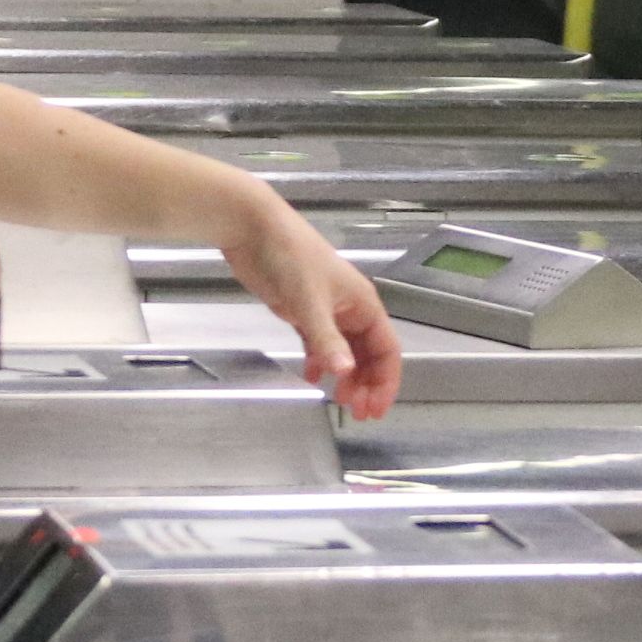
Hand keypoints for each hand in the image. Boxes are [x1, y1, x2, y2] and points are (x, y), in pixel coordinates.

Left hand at [222, 199, 402, 420]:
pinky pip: (319, 342)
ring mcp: (326, 309)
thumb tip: (345, 372)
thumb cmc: (290, 257)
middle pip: (368, 354)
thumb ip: (327, 340)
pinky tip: (312, 377)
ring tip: (338, 399)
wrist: (254, 229)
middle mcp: (350, 308)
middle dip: (367, 383)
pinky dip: (319, 361)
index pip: (387, 349)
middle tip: (357, 412)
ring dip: (345, 375)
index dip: (386, 381)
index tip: (376, 408)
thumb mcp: (310, 303)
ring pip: (345, 350)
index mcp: (363, 304)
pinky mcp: (302, 310)